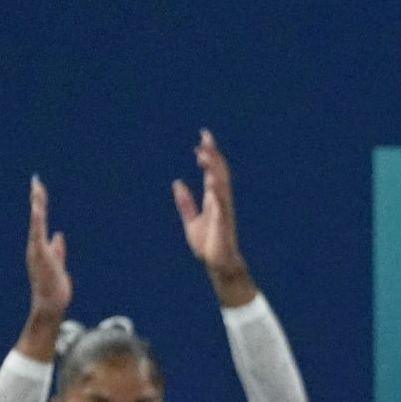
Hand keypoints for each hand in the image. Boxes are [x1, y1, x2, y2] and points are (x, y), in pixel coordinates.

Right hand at [26, 176, 70, 316]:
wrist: (50, 303)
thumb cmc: (54, 287)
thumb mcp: (59, 264)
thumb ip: (58, 249)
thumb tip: (58, 236)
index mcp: (41, 247)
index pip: (41, 222)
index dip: (41, 205)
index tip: (40, 190)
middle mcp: (35, 246)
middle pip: (37, 218)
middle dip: (37, 199)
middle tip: (37, 181)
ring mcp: (36, 250)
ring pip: (36, 223)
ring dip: (37, 205)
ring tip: (37, 188)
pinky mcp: (40, 255)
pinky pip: (37, 234)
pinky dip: (37, 221)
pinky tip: (37, 208)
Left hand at [172, 129, 245, 275]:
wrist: (218, 265)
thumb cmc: (208, 245)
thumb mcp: (191, 221)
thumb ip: (185, 203)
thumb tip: (177, 183)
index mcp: (213, 199)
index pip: (213, 170)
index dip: (209, 154)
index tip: (202, 138)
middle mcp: (220, 201)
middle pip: (219, 172)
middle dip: (212, 154)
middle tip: (204, 136)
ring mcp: (223, 211)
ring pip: (220, 183)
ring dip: (213, 168)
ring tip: (204, 154)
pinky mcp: (223, 223)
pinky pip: (220, 206)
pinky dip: (216, 194)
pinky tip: (211, 182)